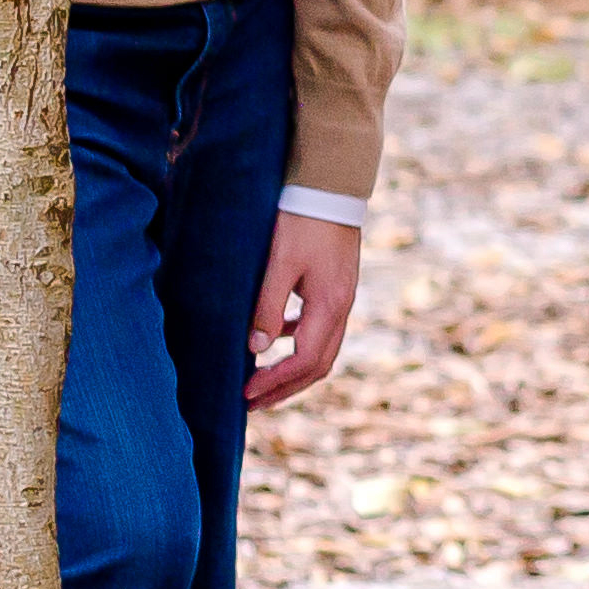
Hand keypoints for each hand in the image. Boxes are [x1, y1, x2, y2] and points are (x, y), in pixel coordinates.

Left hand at [247, 213, 362, 405]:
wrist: (330, 186)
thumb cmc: (302, 220)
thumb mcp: (280, 263)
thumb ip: (268, 306)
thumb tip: (256, 349)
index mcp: (331, 305)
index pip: (305, 360)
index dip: (275, 381)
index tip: (246, 392)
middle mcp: (342, 307)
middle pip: (318, 365)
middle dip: (285, 388)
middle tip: (252, 403)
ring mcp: (341, 298)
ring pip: (320, 349)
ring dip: (291, 370)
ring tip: (261, 381)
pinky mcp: (335, 287)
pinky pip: (318, 328)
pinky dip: (296, 343)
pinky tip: (274, 338)